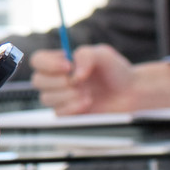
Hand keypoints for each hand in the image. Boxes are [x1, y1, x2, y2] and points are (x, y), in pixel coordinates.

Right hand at [30, 43, 169, 116]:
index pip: (38, 60)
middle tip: (80, 81)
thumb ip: (85, 56)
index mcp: (60, 63)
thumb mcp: (103, 54)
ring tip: (88, 93)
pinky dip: (73, 107)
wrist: (131, 92)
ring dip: (68, 95)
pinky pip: (58, 113)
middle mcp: (57, 80)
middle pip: (37, 81)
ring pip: (46, 98)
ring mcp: (61, 98)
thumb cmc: (116, 71)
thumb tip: (73, 74)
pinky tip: (87, 102)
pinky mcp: (68, 114)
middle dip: (59, 81)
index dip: (48, 63)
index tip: (67, 65)